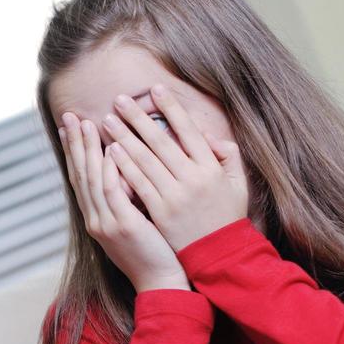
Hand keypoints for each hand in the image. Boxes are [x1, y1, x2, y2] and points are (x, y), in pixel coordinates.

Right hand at [61, 112, 189, 292]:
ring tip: (86, 124)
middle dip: (74, 143)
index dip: (74, 151)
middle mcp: (95, 219)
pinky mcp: (123, 226)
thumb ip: (126, 199)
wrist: (161, 281)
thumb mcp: (133, 223)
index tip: (69, 128)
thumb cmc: (155, 252)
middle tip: (69, 116)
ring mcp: (106, 223)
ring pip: (92, 179)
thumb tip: (126, 172)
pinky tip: (109, 151)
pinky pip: (113, 193)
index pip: (81, 178)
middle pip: (80, 174)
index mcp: (97, 217)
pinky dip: (109, 171)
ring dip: (88, 150)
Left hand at [102, 85, 248, 251]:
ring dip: (124, 137)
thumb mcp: (236, 184)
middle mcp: (193, 178)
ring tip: (108, 121)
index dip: (171, 108)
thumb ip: (227, 157)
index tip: (155, 89)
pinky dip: (124, 166)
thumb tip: (207, 136)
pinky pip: (138, 185)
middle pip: (161, 142)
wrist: (220, 255)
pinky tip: (111, 151)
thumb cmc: (225, 217)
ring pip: (145, 160)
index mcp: (211, 167)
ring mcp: (175, 196)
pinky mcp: (160, 212)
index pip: (188, 130)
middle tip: (119, 100)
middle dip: (138, 118)